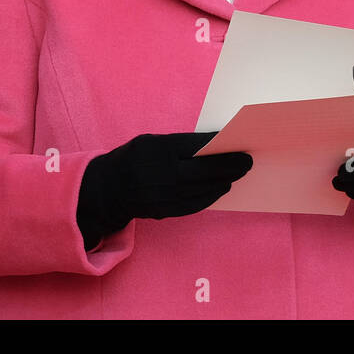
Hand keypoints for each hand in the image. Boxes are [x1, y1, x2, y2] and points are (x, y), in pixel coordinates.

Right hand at [76, 132, 251, 248]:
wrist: (107, 190)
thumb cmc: (133, 159)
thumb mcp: (151, 142)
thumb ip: (179, 144)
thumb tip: (213, 145)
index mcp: (159, 149)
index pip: (199, 146)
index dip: (221, 145)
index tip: (238, 142)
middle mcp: (163, 173)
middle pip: (206, 170)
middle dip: (231, 166)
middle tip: (247, 162)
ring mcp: (165, 195)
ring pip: (204, 188)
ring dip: (224, 181)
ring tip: (237, 174)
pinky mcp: (166, 211)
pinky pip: (196, 204)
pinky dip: (211, 195)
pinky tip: (220, 187)